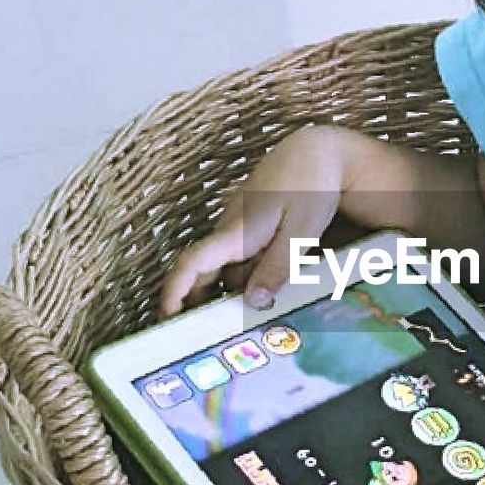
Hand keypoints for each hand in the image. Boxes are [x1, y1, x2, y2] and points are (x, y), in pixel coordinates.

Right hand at [159, 126, 346, 317]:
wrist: (318, 151)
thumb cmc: (311, 186)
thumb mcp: (301, 231)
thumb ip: (278, 267)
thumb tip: (254, 301)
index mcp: (237, 231)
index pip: (194, 262)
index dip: (175, 289)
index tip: (165, 315)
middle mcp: (232, 229)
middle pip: (206, 271)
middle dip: (199, 300)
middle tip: (201, 334)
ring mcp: (241, 226)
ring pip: (230, 267)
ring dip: (233, 290)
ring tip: (245, 319)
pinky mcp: (253, 225)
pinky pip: (243, 256)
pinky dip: (248, 275)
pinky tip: (265, 288)